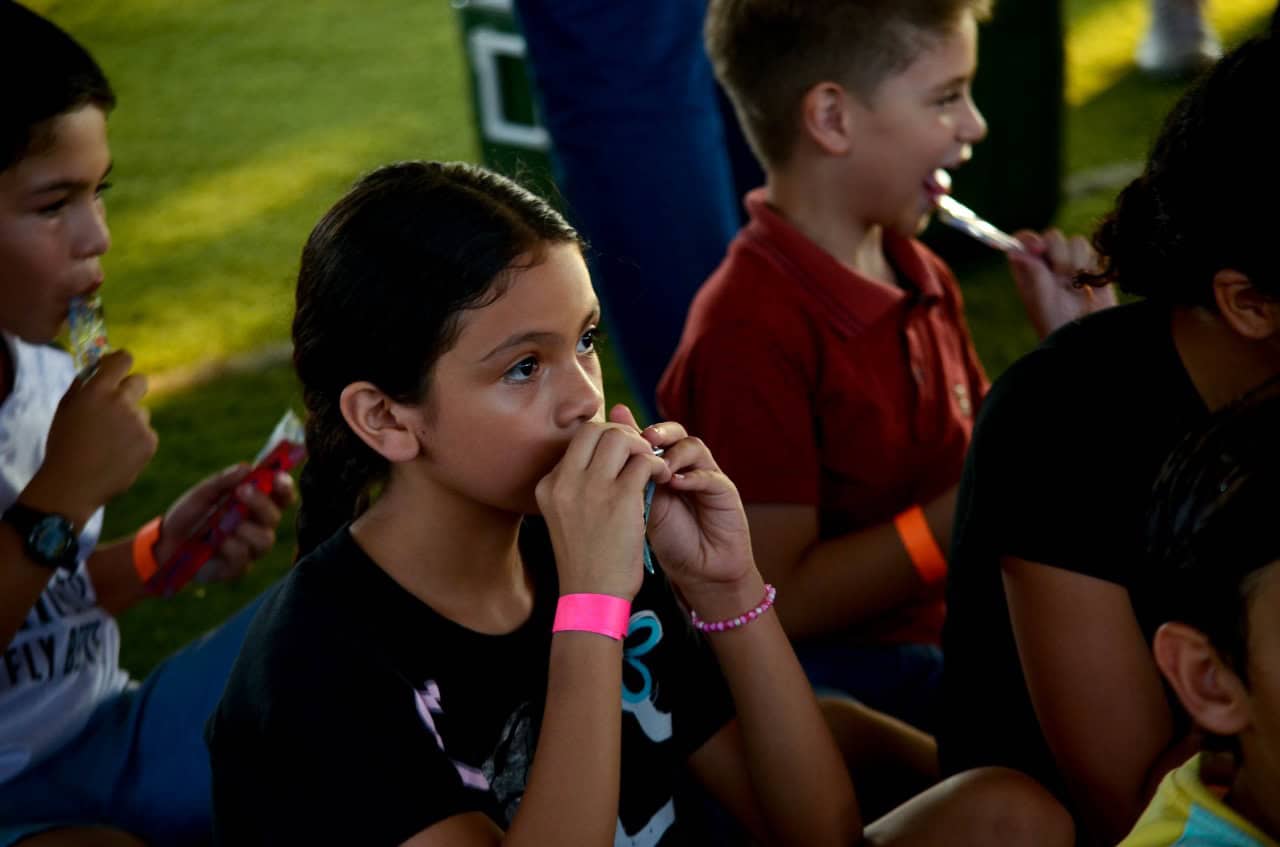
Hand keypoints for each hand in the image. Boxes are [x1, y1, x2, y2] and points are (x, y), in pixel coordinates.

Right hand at [25, 350, 156, 523]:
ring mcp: (138, 422)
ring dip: (131, 420)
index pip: (123, 359)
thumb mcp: (66, 409)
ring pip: (142, 412)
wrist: (72, 484)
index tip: (118, 366)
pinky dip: (136, 440)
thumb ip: (83, 386)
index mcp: (97, 390)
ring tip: (110, 441)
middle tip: (118, 405)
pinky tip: (119, 453)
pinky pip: (146, 432)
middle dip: (130, 389)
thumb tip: (97, 369)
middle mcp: (121, 402)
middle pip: (140, 381)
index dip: (121, 361)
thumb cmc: (64, 444)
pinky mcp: (149, 441)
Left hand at [153, 464, 295, 583]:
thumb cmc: (189, 516)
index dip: (285, 487)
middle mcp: (259, 528)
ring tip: (220, 525)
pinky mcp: (238, 568)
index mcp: (256, 506)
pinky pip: (243, 557)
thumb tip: (247, 468)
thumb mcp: (202, 493)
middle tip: (242, 491)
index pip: (282, 497)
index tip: (277, 477)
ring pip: (265, 540)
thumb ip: (223, 481)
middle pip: (275, 517)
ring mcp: (251, 549)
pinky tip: (214, 543)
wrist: (166, 544)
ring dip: (243, 528)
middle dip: (261, 503)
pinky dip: (228, 546)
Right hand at [536, 410, 669, 599]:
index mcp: (548, 485)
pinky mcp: (620, 498)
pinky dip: (657, 465)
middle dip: (621, 435)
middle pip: (595, 429)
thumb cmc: (585, 560)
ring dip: (641, 446)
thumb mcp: (566, 517)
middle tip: (638, 454)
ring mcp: (591, 488)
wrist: (592, 595)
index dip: (604, 440)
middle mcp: (564, 481)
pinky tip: (661, 479)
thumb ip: (577, 486)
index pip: (577, 441)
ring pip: (620, 437)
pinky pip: (644, 461)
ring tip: (651, 466)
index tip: (621, 455)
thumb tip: (604, 458)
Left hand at [611, 407, 754, 596]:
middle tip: (644, 439)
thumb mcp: (640, 507)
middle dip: (658, 432)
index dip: (635, 428)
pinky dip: (693, 477)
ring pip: (693, 446)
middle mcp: (685, 465)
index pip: (651, 434)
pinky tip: (676, 483)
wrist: (699, 570)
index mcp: (662, 465)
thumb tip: (602, 455)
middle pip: (674, 432)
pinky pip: (710, 476)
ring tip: (660, 468)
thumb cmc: (667, 539)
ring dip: (674, 453)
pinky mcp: (724, 491)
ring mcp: (706, 474)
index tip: (618, 430)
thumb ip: (627, 479)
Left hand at [1009, 229, 1116, 339]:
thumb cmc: (1058, 327)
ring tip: (1079, 285)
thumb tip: (1016, 251)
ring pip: (1076, 242)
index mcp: (1028, 273)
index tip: (1040, 249)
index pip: (1022, 243)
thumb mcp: (1042, 302)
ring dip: (1078, 260)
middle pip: (1051, 237)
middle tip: (1062, 275)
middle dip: (1058, 252)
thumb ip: (1034, 274)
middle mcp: (1048, 267)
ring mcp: (1071, 267)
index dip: (1030, 240)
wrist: (1089, 340)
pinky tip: (1093, 285)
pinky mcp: (1093, 270)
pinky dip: (1093, 265)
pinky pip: (1095, 252)